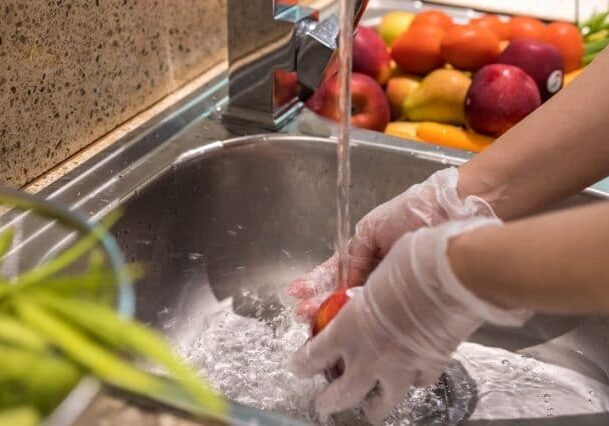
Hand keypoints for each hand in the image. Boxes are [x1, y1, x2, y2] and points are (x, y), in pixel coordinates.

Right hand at [288, 167, 495, 319]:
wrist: (451, 212)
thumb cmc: (412, 212)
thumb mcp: (373, 229)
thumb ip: (355, 254)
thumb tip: (345, 283)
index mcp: (368, 254)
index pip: (337, 272)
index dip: (317, 283)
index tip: (298, 293)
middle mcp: (379, 274)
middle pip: (344, 292)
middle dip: (321, 302)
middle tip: (303, 314)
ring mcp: (394, 287)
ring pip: (361, 305)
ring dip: (336, 313)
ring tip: (314, 319)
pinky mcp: (412, 298)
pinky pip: (385, 311)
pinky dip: (366, 320)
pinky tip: (351, 327)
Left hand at [290, 218, 531, 423]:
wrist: (453, 275)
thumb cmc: (411, 263)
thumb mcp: (374, 276)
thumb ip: (366, 294)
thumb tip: (367, 292)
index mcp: (349, 328)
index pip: (315, 355)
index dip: (303, 364)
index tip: (298, 367)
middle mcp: (370, 355)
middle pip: (342, 394)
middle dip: (330, 402)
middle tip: (324, 405)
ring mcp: (400, 367)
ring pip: (381, 403)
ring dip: (373, 407)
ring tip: (370, 410)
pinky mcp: (429, 368)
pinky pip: (418, 384)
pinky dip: (413, 383)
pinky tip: (412, 379)